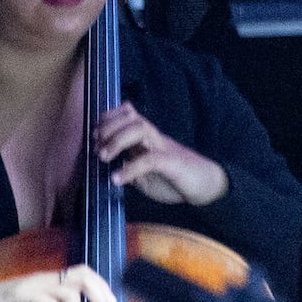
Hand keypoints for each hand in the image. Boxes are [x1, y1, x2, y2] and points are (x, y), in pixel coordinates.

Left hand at [95, 104, 228, 206]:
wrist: (207, 185)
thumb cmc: (176, 179)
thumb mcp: (146, 174)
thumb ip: (130, 166)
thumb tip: (110, 167)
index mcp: (147, 139)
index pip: (129, 115)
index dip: (109, 118)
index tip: (94, 134)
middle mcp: (155, 139)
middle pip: (132, 118)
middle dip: (109, 127)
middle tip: (96, 146)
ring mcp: (164, 149)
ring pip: (141, 129)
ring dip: (117, 140)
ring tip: (103, 157)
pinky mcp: (173, 164)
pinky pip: (151, 160)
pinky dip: (131, 168)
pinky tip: (117, 179)